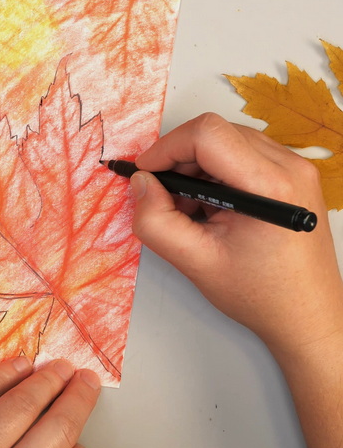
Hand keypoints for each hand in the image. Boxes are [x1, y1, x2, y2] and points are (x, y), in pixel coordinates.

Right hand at [130, 113, 342, 352]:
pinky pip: (242, 153)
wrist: (307, 315)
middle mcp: (290, 166)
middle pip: (216, 132)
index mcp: (270, 185)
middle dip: (179, 159)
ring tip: (190, 207)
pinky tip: (211, 206)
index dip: (166, 148)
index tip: (145, 175)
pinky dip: (215, 172)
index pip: (207, 134)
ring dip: (196, 166)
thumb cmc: (259, 294)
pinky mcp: (292, 175)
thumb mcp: (195, 263)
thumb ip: (156, 222)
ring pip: (227, 139)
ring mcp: (295, 167)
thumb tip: (140, 183)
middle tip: (164, 197)